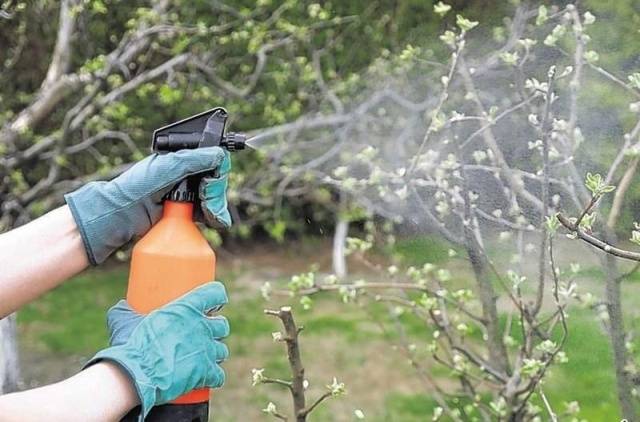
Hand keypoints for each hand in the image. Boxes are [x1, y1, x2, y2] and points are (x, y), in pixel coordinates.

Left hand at [64, 147, 231, 264]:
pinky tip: (213, 220)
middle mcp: (185, 174)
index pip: (211, 160)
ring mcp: (185, 193)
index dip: (217, 172)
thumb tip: (218, 155)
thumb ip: (192, 160)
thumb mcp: (165, 169)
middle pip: (214, 180)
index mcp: (181, 159)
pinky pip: (207, 211)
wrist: (119, 216)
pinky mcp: (184, 211)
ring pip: (213, 196)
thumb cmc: (135, 188)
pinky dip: (213, 216)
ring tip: (212, 217)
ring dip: (217, 206)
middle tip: (210, 206)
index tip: (211, 185)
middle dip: (216, 193)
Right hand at [87, 282, 229, 418]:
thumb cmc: (130, 345)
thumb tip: (123, 306)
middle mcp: (202, 327)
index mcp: (187, 308)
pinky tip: (207, 378)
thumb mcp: (124, 319)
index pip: (215, 293)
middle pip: (221, 324)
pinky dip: (214, 377)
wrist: (134, 375)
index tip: (212, 303)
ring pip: (222, 349)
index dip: (216, 297)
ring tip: (202, 356)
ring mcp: (206, 350)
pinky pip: (219, 375)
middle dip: (214, 329)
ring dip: (214, 353)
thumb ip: (126, 310)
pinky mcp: (205, 372)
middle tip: (202, 334)